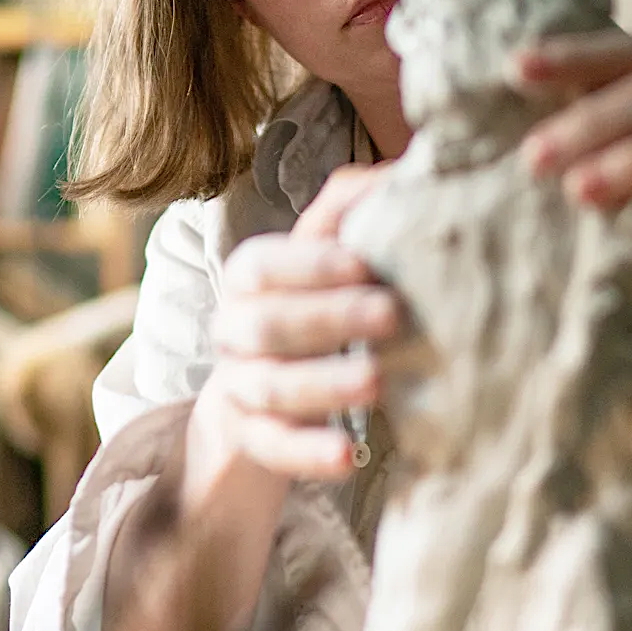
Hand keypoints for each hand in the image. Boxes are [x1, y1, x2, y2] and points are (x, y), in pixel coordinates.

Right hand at [187, 165, 400, 499]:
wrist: (258, 401)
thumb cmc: (311, 312)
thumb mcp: (325, 262)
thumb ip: (350, 213)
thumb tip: (398, 174)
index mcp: (249, 278)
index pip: (263, 265)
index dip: (310, 263)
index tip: (366, 263)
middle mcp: (233, 330)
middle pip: (269, 324)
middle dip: (330, 318)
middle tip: (393, 315)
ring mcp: (238, 388)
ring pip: (271, 387)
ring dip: (324, 384)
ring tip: (377, 382)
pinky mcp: (252, 441)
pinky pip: (273, 448)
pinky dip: (308, 452)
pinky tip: (347, 456)